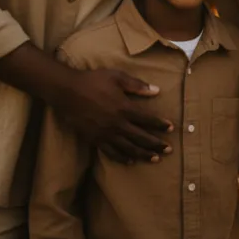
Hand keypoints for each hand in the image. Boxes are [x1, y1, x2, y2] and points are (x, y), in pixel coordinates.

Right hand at [53, 68, 172, 164]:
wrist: (67, 91)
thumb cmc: (93, 81)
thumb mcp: (117, 77)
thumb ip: (137, 85)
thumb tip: (156, 90)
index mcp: (124, 108)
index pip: (147, 120)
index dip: (160, 125)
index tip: (171, 128)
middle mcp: (117, 124)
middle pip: (141, 137)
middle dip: (157, 144)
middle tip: (169, 150)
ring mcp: (106, 134)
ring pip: (129, 148)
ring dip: (143, 154)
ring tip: (155, 159)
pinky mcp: (95, 139)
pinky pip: (111, 152)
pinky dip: (122, 158)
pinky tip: (131, 161)